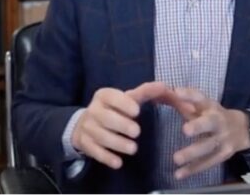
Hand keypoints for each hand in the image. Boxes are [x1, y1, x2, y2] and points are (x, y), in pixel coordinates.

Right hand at [71, 82, 193, 168]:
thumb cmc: (113, 109)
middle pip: (106, 118)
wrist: (85, 124)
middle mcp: (93, 110)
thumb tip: (163, 85)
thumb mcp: (126, 99)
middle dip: (122, 125)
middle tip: (137, 132)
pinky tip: (118, 163)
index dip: (123, 104)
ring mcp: (87, 127)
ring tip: (133, 149)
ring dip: (118, 143)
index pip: (112, 97)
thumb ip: (144, 93)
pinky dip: (107, 157)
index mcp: (103, 96)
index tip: (137, 112)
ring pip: (101, 136)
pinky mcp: (85, 143)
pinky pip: (95, 151)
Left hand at [171, 87, 249, 179]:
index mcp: (211, 106)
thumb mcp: (202, 106)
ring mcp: (223, 138)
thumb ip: (184, 103)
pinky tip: (179, 174)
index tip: (176, 92)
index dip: (189, 95)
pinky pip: (208, 162)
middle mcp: (218, 121)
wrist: (243, 129)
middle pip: (210, 123)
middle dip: (198, 126)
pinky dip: (193, 169)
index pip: (200, 98)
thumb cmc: (213, 115)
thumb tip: (163, 96)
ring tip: (176, 159)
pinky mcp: (224, 154)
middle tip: (185, 130)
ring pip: (208, 146)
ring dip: (192, 153)